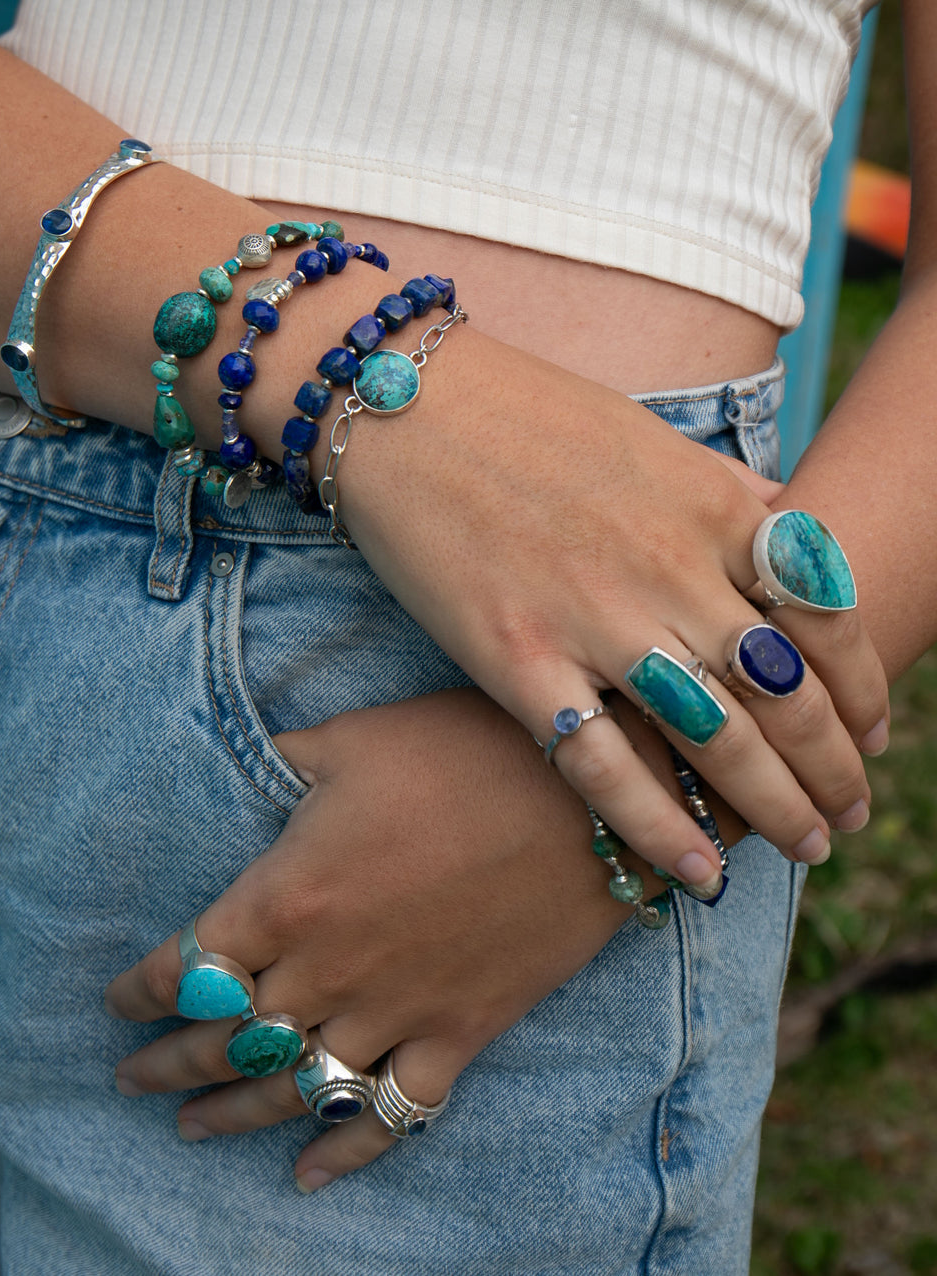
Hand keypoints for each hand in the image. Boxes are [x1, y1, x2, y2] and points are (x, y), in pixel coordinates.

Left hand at [105, 690, 690, 1191]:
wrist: (590, 797)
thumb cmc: (461, 750)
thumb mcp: (353, 740)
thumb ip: (285, 763)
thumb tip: (252, 766)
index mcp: (288, 895)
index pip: (187, 962)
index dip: (141, 988)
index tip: (115, 1002)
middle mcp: (328, 969)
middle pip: (226, 1037)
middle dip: (168, 1062)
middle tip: (131, 1078)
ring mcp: (395, 1010)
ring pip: (294, 1088)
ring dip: (233, 1114)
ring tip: (190, 1127)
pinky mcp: (460, 1032)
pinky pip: (393, 1114)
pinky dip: (348, 1155)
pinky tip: (310, 1175)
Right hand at [338, 332, 887, 881]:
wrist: (405, 405)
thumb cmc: (529, 413)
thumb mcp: (652, 437)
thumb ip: (726, 491)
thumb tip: (791, 521)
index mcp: (713, 507)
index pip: (828, 617)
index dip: (863, 690)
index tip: (872, 735)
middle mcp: (672, 567)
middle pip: (788, 694)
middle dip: (833, 769)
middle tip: (848, 815)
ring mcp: (595, 618)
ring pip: (720, 741)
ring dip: (777, 808)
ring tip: (805, 849)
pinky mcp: (518, 659)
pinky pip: (607, 767)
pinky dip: (663, 829)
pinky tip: (702, 872)